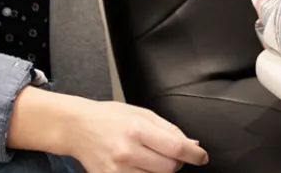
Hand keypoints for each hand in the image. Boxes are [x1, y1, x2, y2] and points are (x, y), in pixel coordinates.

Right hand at [66, 101, 208, 172]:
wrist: (78, 128)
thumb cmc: (110, 117)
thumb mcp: (142, 113)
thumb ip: (169, 129)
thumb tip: (192, 145)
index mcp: (137, 129)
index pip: (176, 148)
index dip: (194, 155)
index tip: (202, 157)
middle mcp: (127, 151)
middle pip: (169, 168)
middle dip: (177, 162)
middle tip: (171, 153)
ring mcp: (118, 169)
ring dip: (161, 170)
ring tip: (151, 157)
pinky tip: (141, 165)